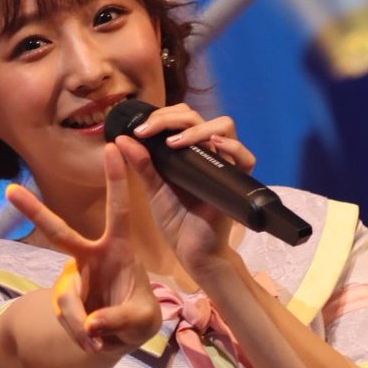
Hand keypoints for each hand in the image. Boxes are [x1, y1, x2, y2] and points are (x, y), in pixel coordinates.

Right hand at [7, 145, 160, 352]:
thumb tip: (91, 325)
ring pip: (67, 298)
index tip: (110, 147)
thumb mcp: (141, 320)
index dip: (115, 181)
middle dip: (34, 212)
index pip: (117, 211)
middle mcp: (90, 257)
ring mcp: (74, 280)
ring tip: (102, 337)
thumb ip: (119, 319)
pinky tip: (95, 339)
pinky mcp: (64, 301)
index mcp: (117, 249)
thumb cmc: (137, 315)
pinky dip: (82, 335)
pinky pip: (67, 319)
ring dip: (84, 324)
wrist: (119, 337)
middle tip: (9, 190)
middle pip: (58, 233)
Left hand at [116, 103, 256, 271]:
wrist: (191, 250)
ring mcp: (224, 165)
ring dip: (197, 129)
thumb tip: (122, 138)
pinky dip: (231, 147)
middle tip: (150, 131)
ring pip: (224, 127)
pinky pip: (246, 157)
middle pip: (198, 116)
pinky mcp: (238, 182)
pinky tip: (211, 147)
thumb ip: (141, 163)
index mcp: (188, 151)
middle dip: (171, 118)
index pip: (181, 117)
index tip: (139, 130)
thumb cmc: (176, 219)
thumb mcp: (154, 188)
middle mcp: (208, 153)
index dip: (161, 116)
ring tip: (174, 143)